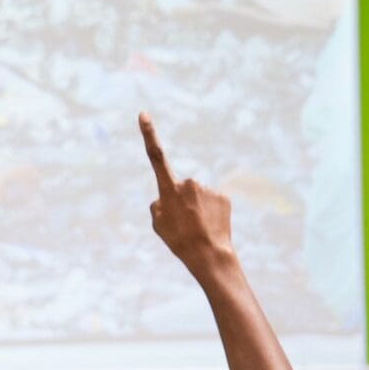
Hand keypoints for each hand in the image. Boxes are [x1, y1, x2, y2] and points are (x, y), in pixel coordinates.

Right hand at [140, 114, 238, 275]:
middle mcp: (190, 183)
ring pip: (197, 195)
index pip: (156, 156)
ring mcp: (209, 188)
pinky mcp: (224, 196)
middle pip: (181, 188)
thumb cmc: (179, 240)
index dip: (149, 134)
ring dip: (196, 208)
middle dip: (181, 201)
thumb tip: (166, 195)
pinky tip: (211, 225)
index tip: (144, 114)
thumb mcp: (157, 223)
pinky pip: (212, 201)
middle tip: (183, 223)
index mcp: (169, 188)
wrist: (209, 254)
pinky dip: (210, 211)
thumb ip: (158, 204)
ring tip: (197, 226)